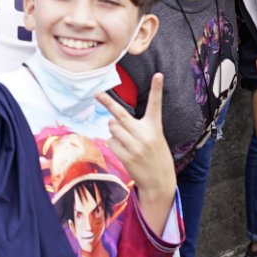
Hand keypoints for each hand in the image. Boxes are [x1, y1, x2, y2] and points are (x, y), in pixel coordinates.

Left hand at [97, 74, 174, 196]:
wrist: (159, 181)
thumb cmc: (155, 156)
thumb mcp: (154, 138)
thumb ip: (136, 127)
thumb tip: (111, 121)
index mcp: (155, 127)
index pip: (156, 104)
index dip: (157, 89)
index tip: (158, 74)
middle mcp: (145, 134)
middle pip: (121, 115)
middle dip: (108, 102)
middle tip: (97, 93)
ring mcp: (135, 146)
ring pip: (113, 128)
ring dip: (114, 131)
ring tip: (126, 140)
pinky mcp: (126, 156)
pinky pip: (111, 142)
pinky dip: (113, 143)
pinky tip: (124, 150)